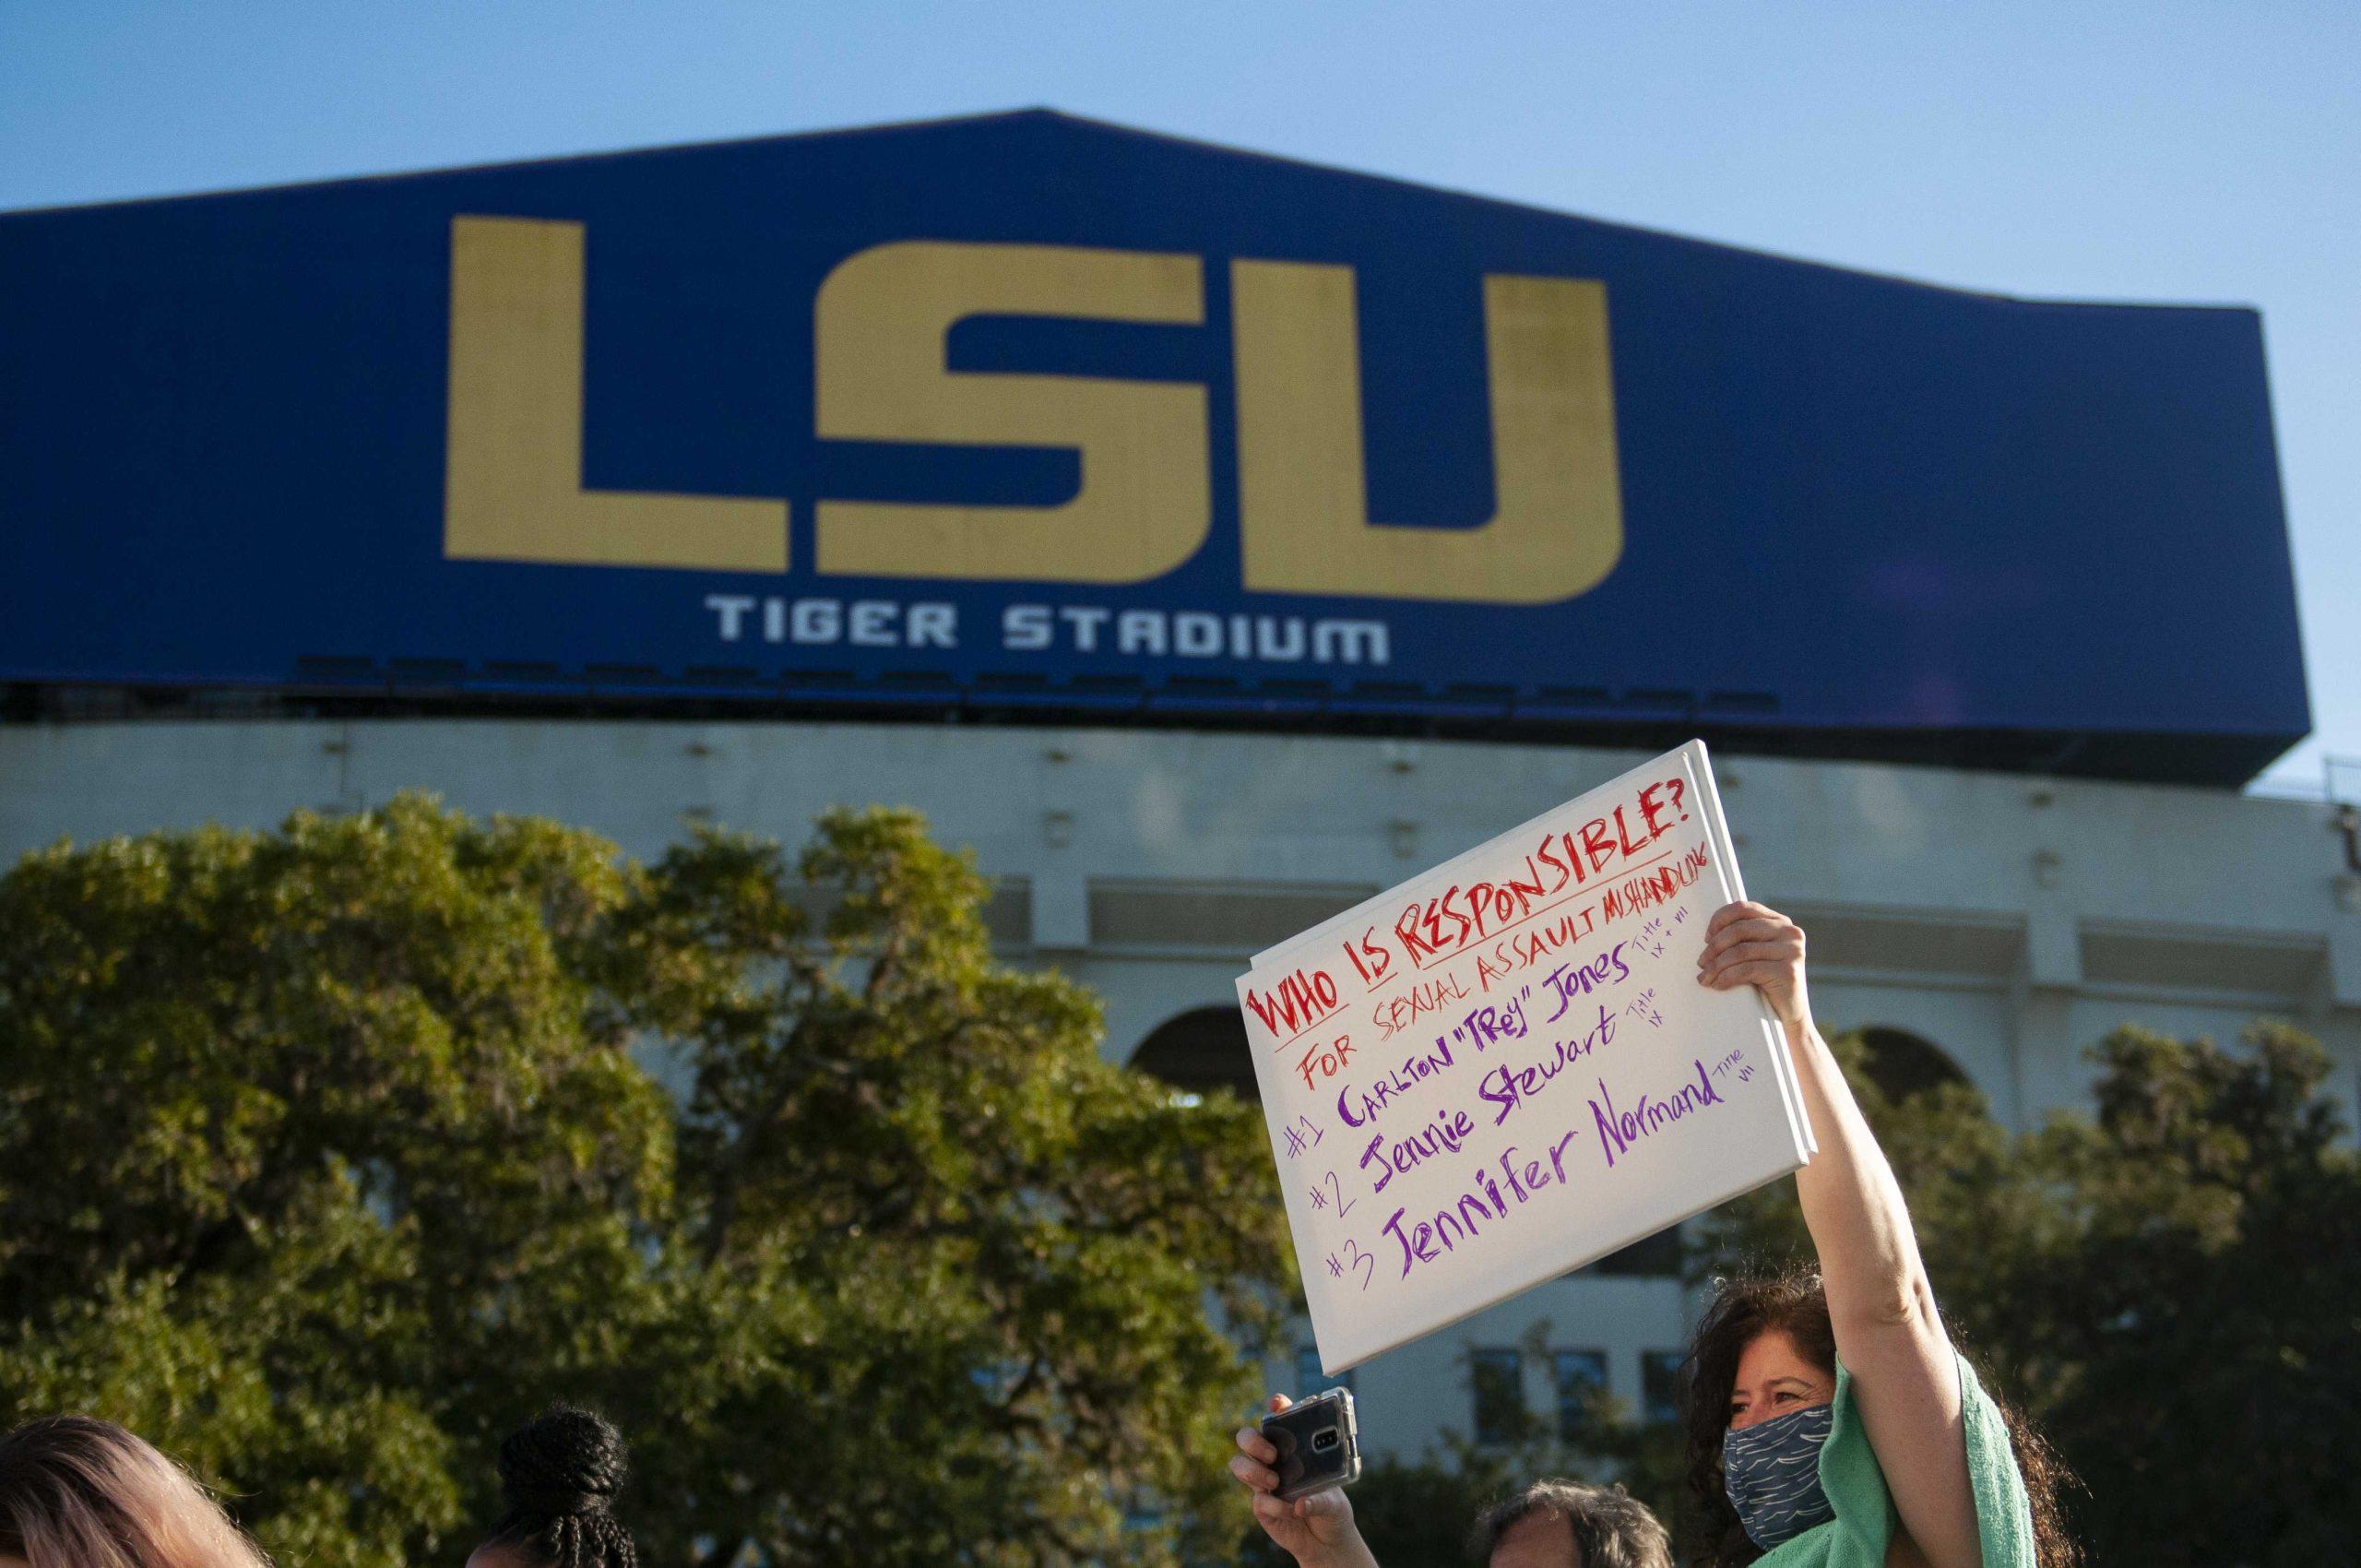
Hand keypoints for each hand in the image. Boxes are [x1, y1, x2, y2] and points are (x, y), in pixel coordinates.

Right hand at [1231, 1395, 1366, 1567]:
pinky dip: (1275, 1505)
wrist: (1328, 1542)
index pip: (1280, 1419)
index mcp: (1293, 1448)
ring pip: (1239, 1464)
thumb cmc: (1332, 1509)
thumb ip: (1321, 1499)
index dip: (1276, 1407)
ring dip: (1253, 1471)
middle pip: (1246, 1437)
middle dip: (1252, 1440)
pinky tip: (1292, 1511)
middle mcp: (1273, 1460)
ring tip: (1275, 1482)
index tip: (1277, 1403)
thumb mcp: (1336, 1500)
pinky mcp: (1261, 1506)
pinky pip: (1258, 1500)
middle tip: (1272, 1454)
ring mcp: (1264, 1482)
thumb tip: (1300, 1503)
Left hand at [1698, 900, 1811, 1030]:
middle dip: (1715, 946)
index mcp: (1779, 922)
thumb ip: (1743, 938)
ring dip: (1716, 965)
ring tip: (1705, 977)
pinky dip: (1726, 977)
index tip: (1706, 938)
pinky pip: (1747, 970)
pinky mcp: (1788, 971)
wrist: (1789, 1016)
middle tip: (1701, 962)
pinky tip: (1717, 984)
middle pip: (1740, 929)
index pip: (1743, 908)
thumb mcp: (1756, 954)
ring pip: (1741, 951)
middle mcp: (1789, 932)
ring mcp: (1792, 951)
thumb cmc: (1766, 982)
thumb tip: (1708, 935)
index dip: (1719, 919)